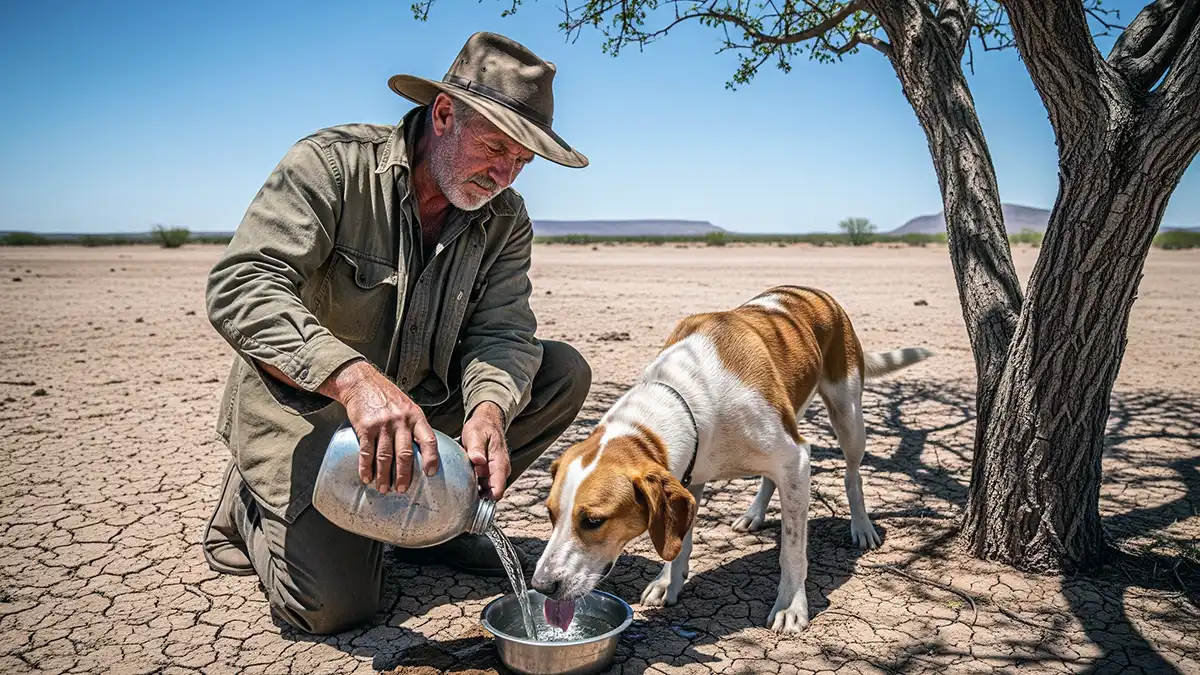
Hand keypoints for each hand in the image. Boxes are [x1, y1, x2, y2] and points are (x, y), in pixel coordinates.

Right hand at [321, 360, 438, 493]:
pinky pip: (366, 452)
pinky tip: (366, 477)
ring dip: (384, 475)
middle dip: (404, 475)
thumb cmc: (388, 397)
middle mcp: (401, 421)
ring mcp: (383, 424)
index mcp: (416, 416)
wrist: (363, 382)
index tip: (431, 473)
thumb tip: (423, 452)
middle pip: (405, 453)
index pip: (429, 439)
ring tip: (384, 488)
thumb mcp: (408, 407)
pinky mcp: (365, 427)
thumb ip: (415, 426)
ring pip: (385, 456)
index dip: (431, 458)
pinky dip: (365, 468)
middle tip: (402, 489)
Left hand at [462, 402, 509, 499]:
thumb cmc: (482, 427)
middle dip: (478, 500)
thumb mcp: (475, 434)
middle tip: (460, 499)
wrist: (487, 421)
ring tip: (459, 493)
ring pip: (487, 491)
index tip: (471, 503)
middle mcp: (500, 471)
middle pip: (492, 495)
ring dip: (476, 494)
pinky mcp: (489, 472)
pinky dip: (475, 488)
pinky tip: (463, 485)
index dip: (486, 501)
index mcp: (500, 464)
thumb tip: (478, 460)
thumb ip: (476, 447)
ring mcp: (495, 472)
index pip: (498, 491)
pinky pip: (484, 485)